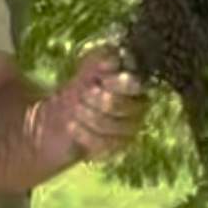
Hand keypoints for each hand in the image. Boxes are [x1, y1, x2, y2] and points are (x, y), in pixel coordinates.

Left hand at [57, 45, 147, 164]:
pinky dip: (84, 134)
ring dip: (88, 116)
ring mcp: (129, 131)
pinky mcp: (115, 149)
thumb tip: (111, 62)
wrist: (69, 111)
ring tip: (75, 108)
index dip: (120, 83)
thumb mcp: (90, 64)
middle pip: (122, 107)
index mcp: (138, 85)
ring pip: (112, 127)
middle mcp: (139, 109)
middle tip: (82, 93)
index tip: (102, 79)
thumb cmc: (85, 82)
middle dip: (97, 99)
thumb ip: (102, 58)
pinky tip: (72, 125)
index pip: (137, 85)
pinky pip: (102, 145)